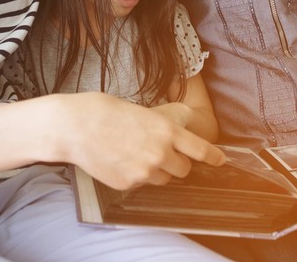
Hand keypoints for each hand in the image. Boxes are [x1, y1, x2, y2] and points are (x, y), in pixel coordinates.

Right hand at [50, 92, 224, 189]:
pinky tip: (119, 161)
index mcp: (166, 130)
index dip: (213, 156)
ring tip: (135, 154)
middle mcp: (160, 153)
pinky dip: (135, 176)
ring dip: (157, 171)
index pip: (200, 149)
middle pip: (183, 170)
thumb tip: (169, 141)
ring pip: (163, 180)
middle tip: (162, 154)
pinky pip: (140, 184)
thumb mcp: (142, 112)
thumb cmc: (104, 111)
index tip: (220, 160)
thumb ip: (160, 129)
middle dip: (177, 164)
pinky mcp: (128, 184)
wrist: (75, 127)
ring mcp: (144, 171)